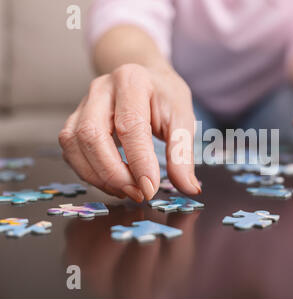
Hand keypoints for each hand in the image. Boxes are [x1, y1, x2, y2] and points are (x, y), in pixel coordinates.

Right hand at [59, 63, 201, 201]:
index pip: (130, 126)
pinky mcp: (75, 120)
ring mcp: (83, 104)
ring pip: (74, 144)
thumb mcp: (182, 118)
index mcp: (132, 81)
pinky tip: (113, 182)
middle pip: (92, 135)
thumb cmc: (164, 97)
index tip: (150, 188)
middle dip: (114, 173)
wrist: (146, 78)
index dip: (139, 161)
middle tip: (139, 193)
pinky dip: (89, 173)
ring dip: (99, 177)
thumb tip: (188, 187)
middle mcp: (101, 89)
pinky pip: (70, 151)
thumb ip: (182, 152)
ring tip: (128, 191)